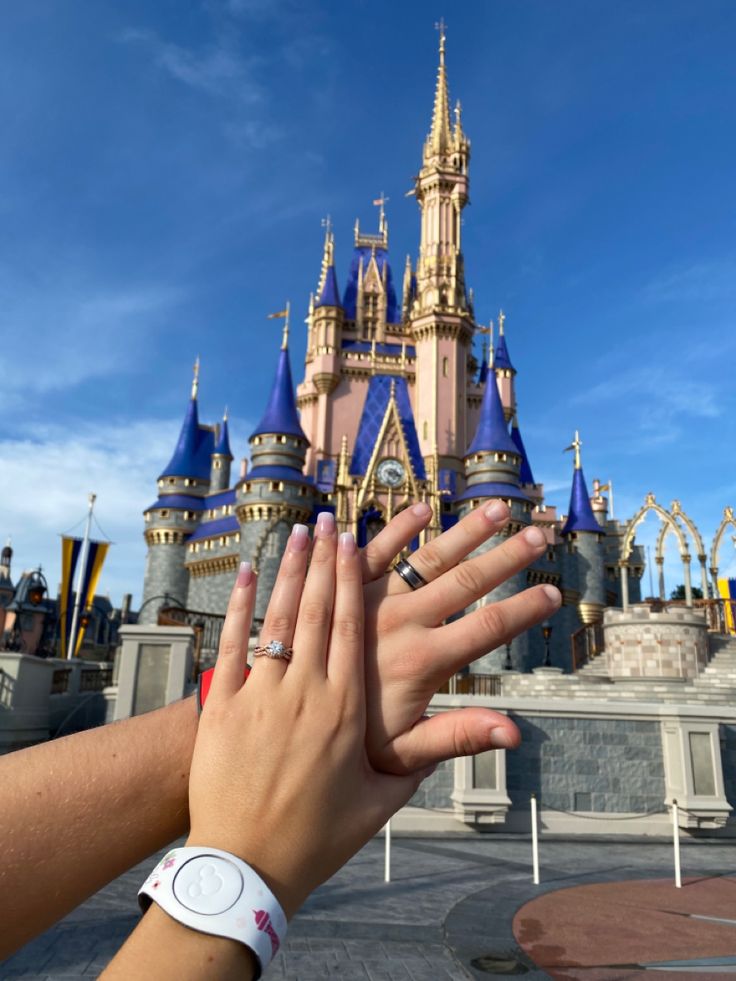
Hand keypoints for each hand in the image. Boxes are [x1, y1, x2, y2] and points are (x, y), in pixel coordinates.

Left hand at [187, 524, 429, 920]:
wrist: (245, 864)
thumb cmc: (318, 834)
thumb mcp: (387, 796)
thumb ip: (443, 750)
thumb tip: (509, 730)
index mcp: (349, 704)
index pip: (359, 624)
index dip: (372, 577)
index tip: (378, 540)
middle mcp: (309, 686)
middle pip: (326, 605)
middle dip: (335, 555)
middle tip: (340, 514)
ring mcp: (264, 690)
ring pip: (282, 613)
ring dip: (294, 566)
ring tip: (305, 528)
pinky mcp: (226, 701)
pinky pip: (236, 639)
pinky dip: (243, 601)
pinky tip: (250, 568)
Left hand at [358, 500, 560, 773]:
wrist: (278, 747)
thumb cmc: (346, 757)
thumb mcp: (404, 759)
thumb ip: (458, 737)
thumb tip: (515, 733)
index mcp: (420, 663)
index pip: (486, 629)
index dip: (524, 611)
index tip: (556, 592)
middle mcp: (397, 625)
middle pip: (463, 582)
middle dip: (506, 556)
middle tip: (540, 532)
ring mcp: (368, 604)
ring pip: (421, 558)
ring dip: (462, 531)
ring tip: (496, 507)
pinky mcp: (345, 592)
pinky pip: (369, 555)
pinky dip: (394, 530)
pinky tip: (421, 509)